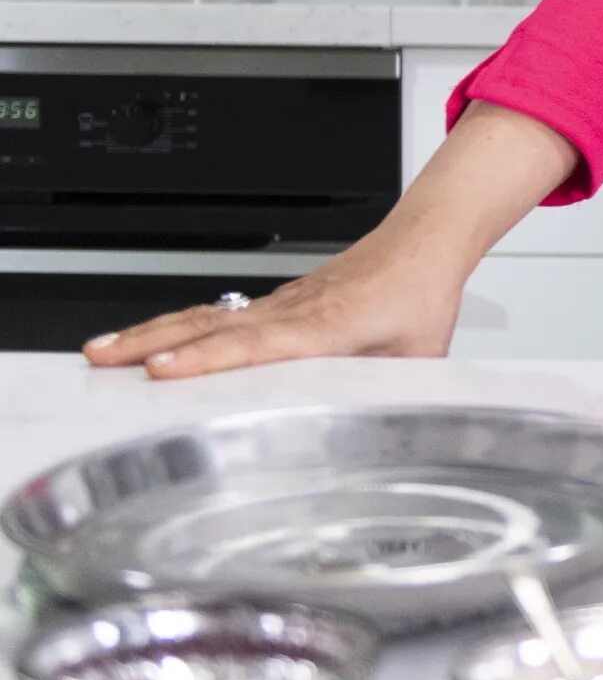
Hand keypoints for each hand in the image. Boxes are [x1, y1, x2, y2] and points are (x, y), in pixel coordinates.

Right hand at [82, 223, 472, 378]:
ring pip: (207, 317)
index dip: (210, 358)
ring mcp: (281, 303)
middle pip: (214, 327)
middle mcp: (296, 310)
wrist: (424, 241)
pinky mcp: (276, 302)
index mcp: (331, 324)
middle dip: (152, 345)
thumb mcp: (420, 355)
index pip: (261, 344)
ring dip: (151, 334)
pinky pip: (218, 314)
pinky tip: (145, 342)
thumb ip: (394, 397)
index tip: (165, 371)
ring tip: (102, 352)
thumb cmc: (421, 295)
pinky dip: (176, 326)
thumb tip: (386, 439)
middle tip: (103, 362)